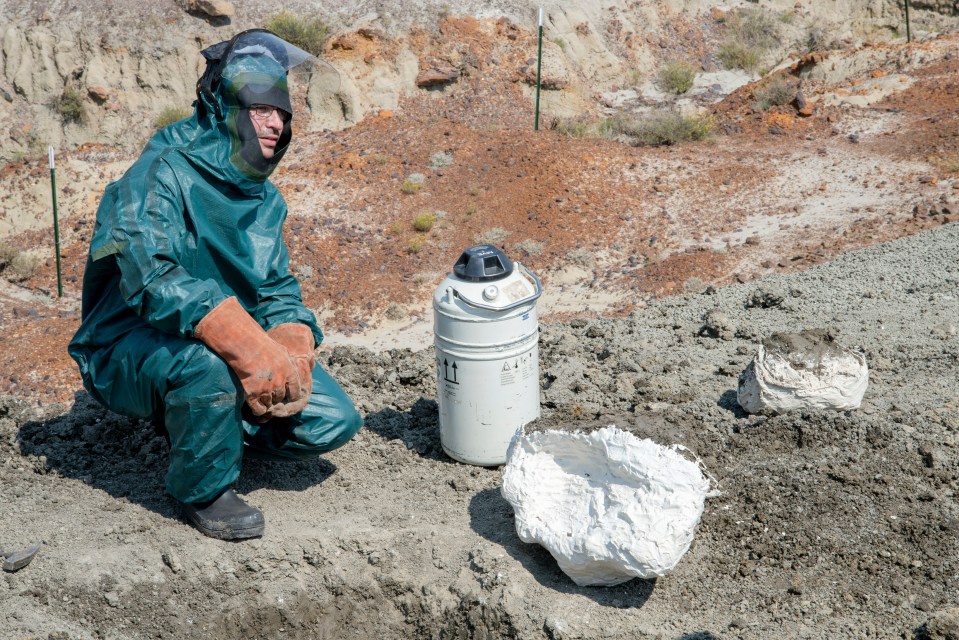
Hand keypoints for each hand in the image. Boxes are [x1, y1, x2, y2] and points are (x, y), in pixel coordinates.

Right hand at [194, 298, 301, 416]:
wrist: (245, 345)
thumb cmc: (263, 345)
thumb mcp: (283, 351)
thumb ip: (291, 363)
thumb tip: (299, 367)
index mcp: (290, 373)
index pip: (296, 392)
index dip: (292, 396)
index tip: (289, 397)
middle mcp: (280, 383)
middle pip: (281, 398)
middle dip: (277, 398)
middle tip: (272, 395)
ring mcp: (266, 390)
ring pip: (270, 404)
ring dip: (267, 403)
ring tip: (262, 398)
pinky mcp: (253, 394)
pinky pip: (259, 410)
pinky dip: (259, 411)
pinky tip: (257, 407)